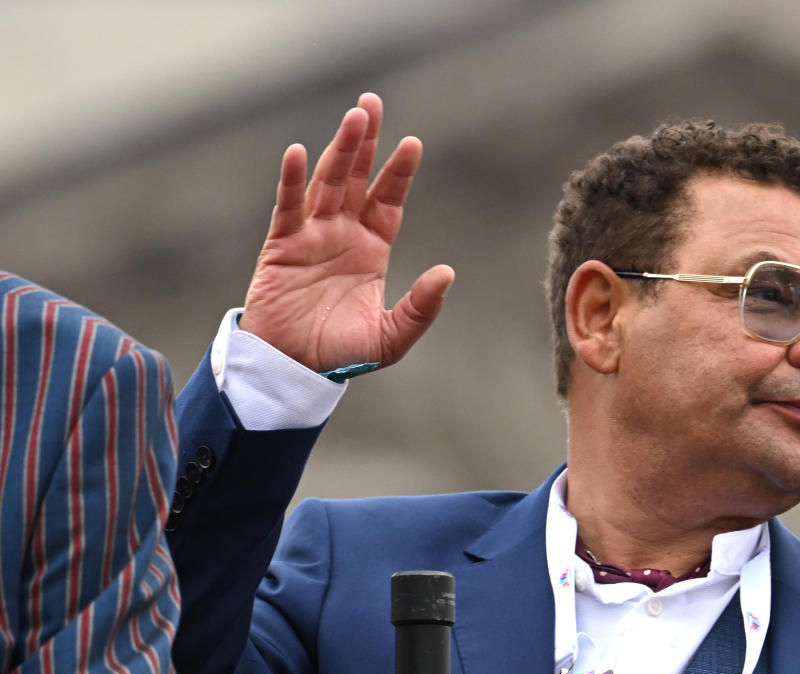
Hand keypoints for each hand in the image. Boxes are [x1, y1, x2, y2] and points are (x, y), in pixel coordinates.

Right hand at [240, 93, 453, 371]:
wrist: (294, 372)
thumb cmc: (341, 356)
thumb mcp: (391, 337)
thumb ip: (421, 308)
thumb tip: (447, 273)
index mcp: (371, 249)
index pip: (388, 201)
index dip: (399, 173)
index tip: (412, 143)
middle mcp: (342, 234)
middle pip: (356, 178)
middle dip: (366, 142)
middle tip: (373, 104)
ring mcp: (311, 236)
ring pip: (327, 183)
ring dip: (339, 150)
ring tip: (354, 118)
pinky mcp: (281, 247)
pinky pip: (288, 208)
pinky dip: (293, 180)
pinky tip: (300, 152)